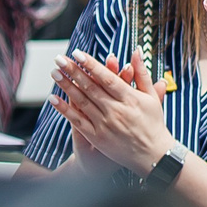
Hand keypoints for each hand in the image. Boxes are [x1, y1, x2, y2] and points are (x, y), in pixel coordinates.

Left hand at [48, 50, 171, 174]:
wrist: (152, 156)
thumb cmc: (153, 124)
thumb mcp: (151, 97)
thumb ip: (142, 73)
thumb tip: (137, 51)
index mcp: (130, 98)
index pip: (107, 78)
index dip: (91, 65)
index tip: (77, 53)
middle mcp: (116, 110)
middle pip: (90, 87)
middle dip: (73, 71)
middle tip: (59, 58)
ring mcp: (105, 124)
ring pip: (82, 101)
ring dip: (66, 86)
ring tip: (55, 72)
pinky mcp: (97, 137)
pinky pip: (78, 120)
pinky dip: (65, 109)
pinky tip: (53, 98)